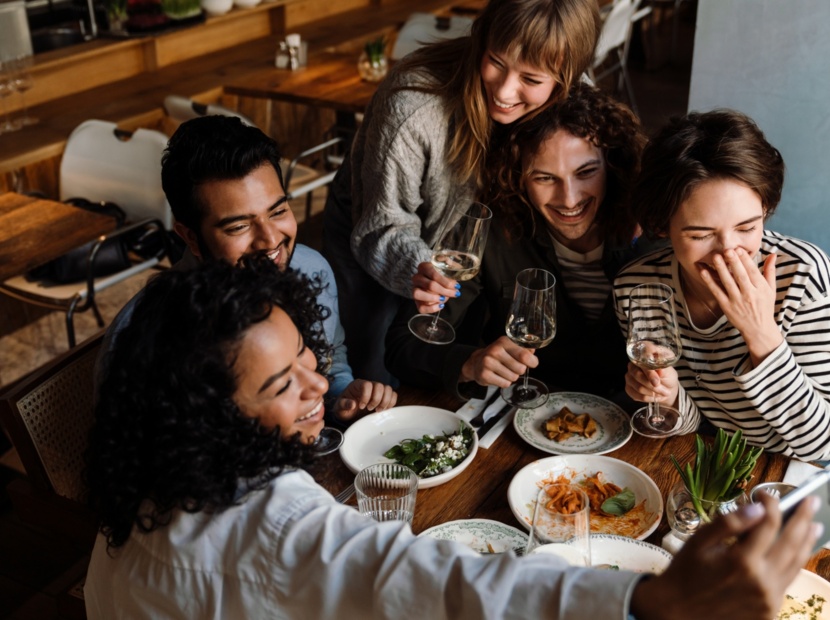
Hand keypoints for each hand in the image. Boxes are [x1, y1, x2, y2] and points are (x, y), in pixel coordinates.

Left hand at [333, 380, 396, 421]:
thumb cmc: (344, 407)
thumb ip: (344, 404)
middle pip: (380, 386)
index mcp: (358, 385)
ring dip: (385, 401)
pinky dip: (391, 403)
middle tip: (369, 409)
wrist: (348, 411)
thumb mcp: (339, 407)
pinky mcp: (383, 396)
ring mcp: (377, 390)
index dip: (366, 396)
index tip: (361, 407)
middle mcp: (369, 385)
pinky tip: (384, 410)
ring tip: (377, 410)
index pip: (367, 385)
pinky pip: (393, 395)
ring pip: (388, 389)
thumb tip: (352, 404)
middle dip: (376, 400)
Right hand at [412, 261, 459, 313]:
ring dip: (433, 298)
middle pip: (429, 284)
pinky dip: (431, 308)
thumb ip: (451, 268)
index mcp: (424, 267)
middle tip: (455, 293)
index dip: (446, 281)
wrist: (435, 283)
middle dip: (444, 291)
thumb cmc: (442, 275)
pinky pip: (420, 307)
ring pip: (418, 294)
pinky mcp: (416, 301)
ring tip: (444, 299)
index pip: (434, 274)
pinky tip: (441, 305)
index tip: (456, 286)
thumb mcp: (447, 268)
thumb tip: (453, 277)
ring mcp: (414, 290)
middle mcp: (417, 277)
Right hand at [459, 336, 537, 387]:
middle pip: (521, 368)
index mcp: (504, 342)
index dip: (532, 361)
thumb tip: (533, 352)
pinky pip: (505, 384)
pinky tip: (498, 376)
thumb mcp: (509, 347)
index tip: (532, 363)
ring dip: (512, 377)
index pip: (524, 355)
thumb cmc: (497, 355)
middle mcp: (495, 351)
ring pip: (513, 377)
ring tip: (504, 371)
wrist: (476, 362)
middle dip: (520, 370)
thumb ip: (523, 348)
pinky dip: (504, 382)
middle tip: (513, 367)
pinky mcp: (484, 375)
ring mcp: (488, 363)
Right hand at [624, 362, 678, 406]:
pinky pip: (637, 396)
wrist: (666, 388)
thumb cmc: (667, 377)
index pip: (641, 363)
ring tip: (662, 393)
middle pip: (638, 376)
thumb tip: (660, 370)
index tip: (657, 382)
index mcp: (642, 358)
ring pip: (639, 388)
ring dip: (653, 393)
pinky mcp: (628, 388)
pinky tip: (654, 396)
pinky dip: (649, 398)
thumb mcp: (669, 372)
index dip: (649, 373)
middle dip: (653, 386)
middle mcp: (632, 366)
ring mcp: (629, 377)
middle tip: (665, 391)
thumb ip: (664, 369)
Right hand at [631, 492, 821, 619]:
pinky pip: (788, 581)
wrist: (678, 612)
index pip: (768, 524)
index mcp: (742, 560)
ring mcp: (769, 598)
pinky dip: (795, 563)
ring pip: (796, 564)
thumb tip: (757, 507)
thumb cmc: (684, 573)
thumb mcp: (698, 542)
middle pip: (791, 543)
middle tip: (812, 502)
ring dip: (807, 542)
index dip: (771, 504)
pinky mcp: (770, 610)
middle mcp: (762, 581)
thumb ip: (729, 523)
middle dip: (803, 519)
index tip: (766, 493)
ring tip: (815, 526)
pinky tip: (796, 553)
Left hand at [701, 249, 782, 365]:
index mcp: (761, 288)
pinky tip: (703, 272)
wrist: (758, 329)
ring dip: (721, 269)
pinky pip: (717, 292)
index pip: (753, 272)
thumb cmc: (764, 306)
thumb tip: (773, 254)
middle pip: (741, 276)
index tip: (739, 249)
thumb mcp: (771, 289)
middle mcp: (749, 294)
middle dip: (734, 263)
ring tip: (716, 257)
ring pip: (728, 283)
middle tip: (727, 250)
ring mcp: (737, 301)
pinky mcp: (726, 306)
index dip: (746, 260)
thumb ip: (769, 271)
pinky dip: (710, 281)